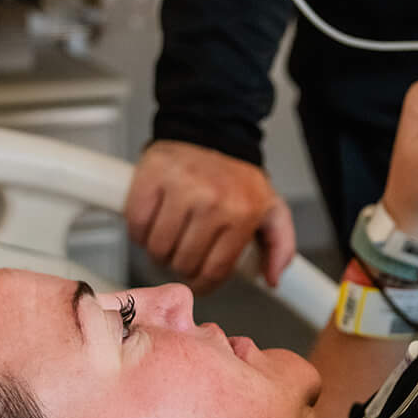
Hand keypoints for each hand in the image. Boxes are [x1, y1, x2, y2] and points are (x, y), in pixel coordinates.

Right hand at [125, 140, 295, 292]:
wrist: (212, 132)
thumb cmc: (237, 177)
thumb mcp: (270, 209)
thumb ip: (280, 246)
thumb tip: (272, 278)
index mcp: (243, 212)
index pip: (215, 270)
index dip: (203, 284)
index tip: (198, 282)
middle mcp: (213, 200)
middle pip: (183, 263)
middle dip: (182, 265)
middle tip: (185, 251)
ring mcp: (181, 188)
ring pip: (158, 248)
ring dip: (160, 251)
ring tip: (171, 236)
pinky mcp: (152, 177)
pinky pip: (137, 225)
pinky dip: (141, 232)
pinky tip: (155, 222)